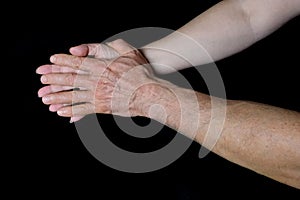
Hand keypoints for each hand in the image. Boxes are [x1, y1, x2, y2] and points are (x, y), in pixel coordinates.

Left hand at [37, 39, 155, 121]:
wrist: (149, 93)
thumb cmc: (141, 72)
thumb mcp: (128, 51)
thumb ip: (111, 45)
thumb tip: (90, 48)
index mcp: (100, 66)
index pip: (76, 63)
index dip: (63, 62)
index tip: (51, 61)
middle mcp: (95, 81)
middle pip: (70, 80)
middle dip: (54, 80)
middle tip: (42, 81)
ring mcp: (97, 95)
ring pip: (72, 96)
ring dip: (57, 98)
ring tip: (45, 99)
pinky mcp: (101, 107)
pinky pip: (82, 110)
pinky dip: (70, 111)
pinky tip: (61, 112)